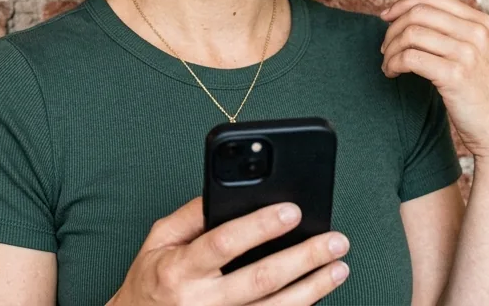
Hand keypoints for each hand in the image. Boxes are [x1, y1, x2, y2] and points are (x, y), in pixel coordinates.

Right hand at [107, 198, 349, 305]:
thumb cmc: (150, 282)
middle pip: (260, 279)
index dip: (260, 226)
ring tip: (339, 267)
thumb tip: (227, 193)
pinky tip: (318, 294)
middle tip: (335, 240)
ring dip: (312, 288)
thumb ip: (191, 216)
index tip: (292, 210)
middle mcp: (201, 302)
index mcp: (180, 269)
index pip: (224, 244)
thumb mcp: (158, 241)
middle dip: (303, 258)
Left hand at [379, 0, 488, 162]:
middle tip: (385, 48)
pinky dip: (393, 64)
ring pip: (411, 34)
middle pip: (419, 13)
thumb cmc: (484, 96)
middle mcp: (476, 32)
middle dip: (393, 28)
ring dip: (390, 49)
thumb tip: (413, 17)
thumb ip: (457, 33)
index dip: (404, 4)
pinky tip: (392, 73)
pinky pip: (410, 58)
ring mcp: (468, 52)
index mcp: (482, 22)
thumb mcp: (479, 54)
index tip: (386, 17)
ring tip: (388, 64)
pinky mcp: (455, 75)